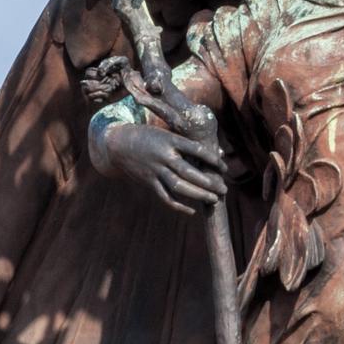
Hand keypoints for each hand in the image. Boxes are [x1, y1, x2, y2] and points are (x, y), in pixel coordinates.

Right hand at [96, 112, 228, 215]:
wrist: (119, 145)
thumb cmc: (149, 137)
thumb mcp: (167, 133)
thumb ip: (189, 144)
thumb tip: (218, 153)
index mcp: (169, 140)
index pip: (196, 150)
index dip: (212, 159)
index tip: (224, 167)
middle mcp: (163, 156)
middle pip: (190, 172)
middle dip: (209, 182)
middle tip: (224, 189)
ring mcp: (155, 170)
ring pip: (179, 187)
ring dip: (198, 195)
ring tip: (214, 199)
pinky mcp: (149, 182)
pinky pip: (165, 197)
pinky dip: (179, 206)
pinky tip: (191, 210)